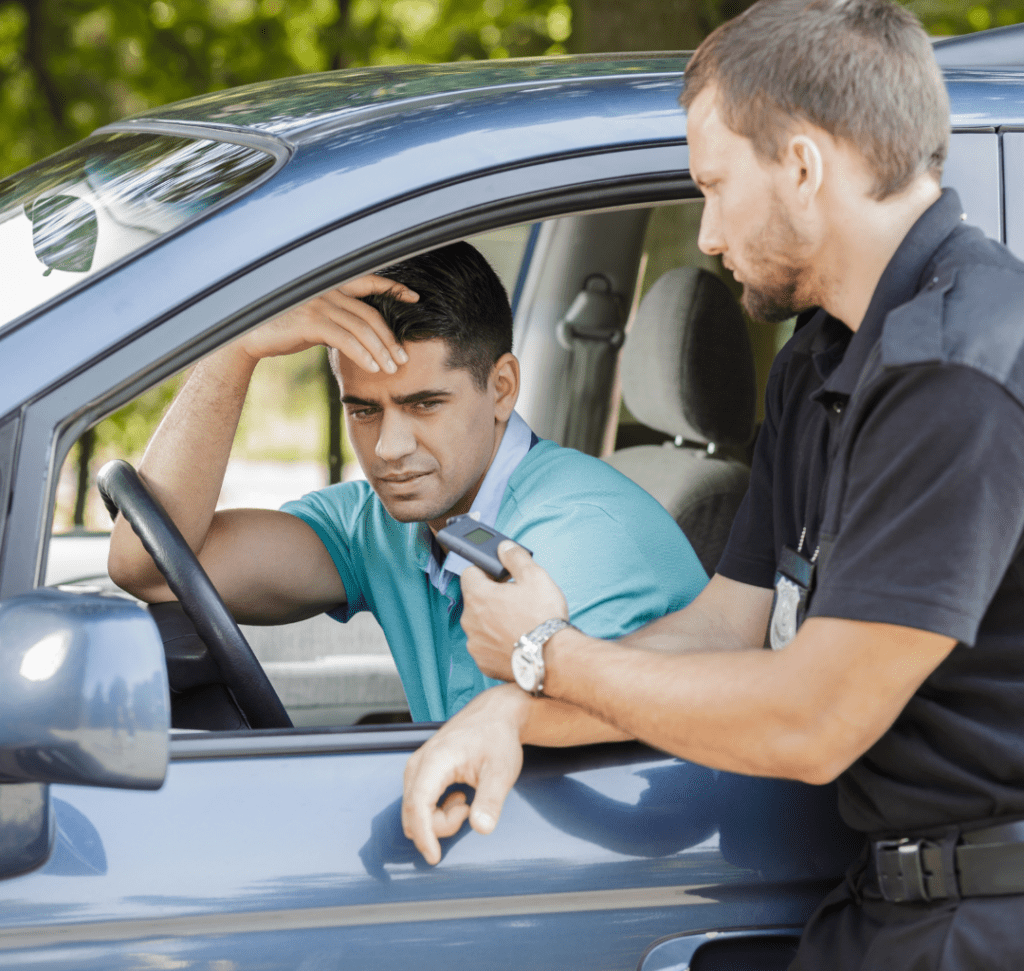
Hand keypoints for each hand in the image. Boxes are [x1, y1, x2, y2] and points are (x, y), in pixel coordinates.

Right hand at [237, 275, 417, 371]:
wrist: (249, 336)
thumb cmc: (283, 330)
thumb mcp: (315, 321)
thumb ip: (337, 321)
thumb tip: (359, 336)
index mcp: (330, 286)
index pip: (368, 283)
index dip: (393, 288)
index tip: (414, 298)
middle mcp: (327, 290)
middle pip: (370, 314)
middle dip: (390, 338)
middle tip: (402, 358)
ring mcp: (320, 303)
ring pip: (362, 328)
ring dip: (380, 351)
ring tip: (391, 369)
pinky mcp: (312, 321)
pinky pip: (346, 339)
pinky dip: (363, 354)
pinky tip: (372, 368)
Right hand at [402, 685, 528, 864]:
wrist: (495, 714)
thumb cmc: (498, 738)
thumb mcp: (502, 771)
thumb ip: (490, 800)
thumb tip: (481, 828)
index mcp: (435, 760)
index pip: (418, 805)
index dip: (424, 835)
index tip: (435, 857)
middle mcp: (419, 763)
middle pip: (413, 812)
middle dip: (439, 826)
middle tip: (470, 810)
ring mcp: (417, 766)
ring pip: (414, 810)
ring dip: (439, 818)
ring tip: (467, 801)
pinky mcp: (421, 770)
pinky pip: (419, 802)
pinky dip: (437, 810)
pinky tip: (460, 796)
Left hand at [460, 541, 568, 680]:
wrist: (553, 659)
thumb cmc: (543, 617)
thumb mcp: (535, 576)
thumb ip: (515, 557)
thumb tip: (504, 547)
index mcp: (478, 596)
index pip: (469, 572)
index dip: (486, 571)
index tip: (502, 576)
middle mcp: (469, 620)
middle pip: (475, 600)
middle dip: (492, 597)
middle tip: (516, 601)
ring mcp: (475, 643)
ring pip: (480, 624)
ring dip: (493, 621)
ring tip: (519, 624)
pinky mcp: (483, 662)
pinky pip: (486, 646)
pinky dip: (497, 642)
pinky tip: (516, 641)